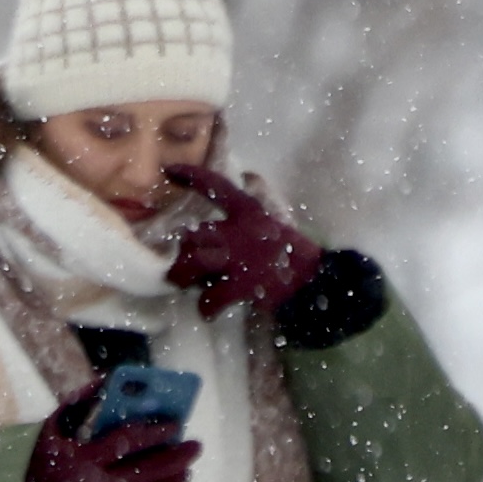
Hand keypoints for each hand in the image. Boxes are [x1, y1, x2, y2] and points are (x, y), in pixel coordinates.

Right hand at [20, 410, 198, 481]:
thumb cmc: (46, 458)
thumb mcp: (51, 430)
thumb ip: (77, 404)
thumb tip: (107, 380)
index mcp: (77, 458)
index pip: (122, 443)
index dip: (152, 433)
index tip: (174, 424)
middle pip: (143, 467)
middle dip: (172, 454)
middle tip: (195, 443)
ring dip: (175, 470)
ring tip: (192, 455)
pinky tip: (181, 477)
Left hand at [157, 164, 323, 324]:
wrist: (313, 281)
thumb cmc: (291, 250)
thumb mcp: (274, 219)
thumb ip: (256, 203)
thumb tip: (250, 176)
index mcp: (248, 211)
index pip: (215, 186)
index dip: (191, 176)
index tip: (169, 171)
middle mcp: (239, 231)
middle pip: (192, 235)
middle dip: (184, 251)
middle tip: (183, 263)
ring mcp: (238, 258)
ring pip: (192, 262)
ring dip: (182, 276)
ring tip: (183, 283)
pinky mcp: (242, 285)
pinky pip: (210, 297)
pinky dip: (206, 306)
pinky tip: (209, 310)